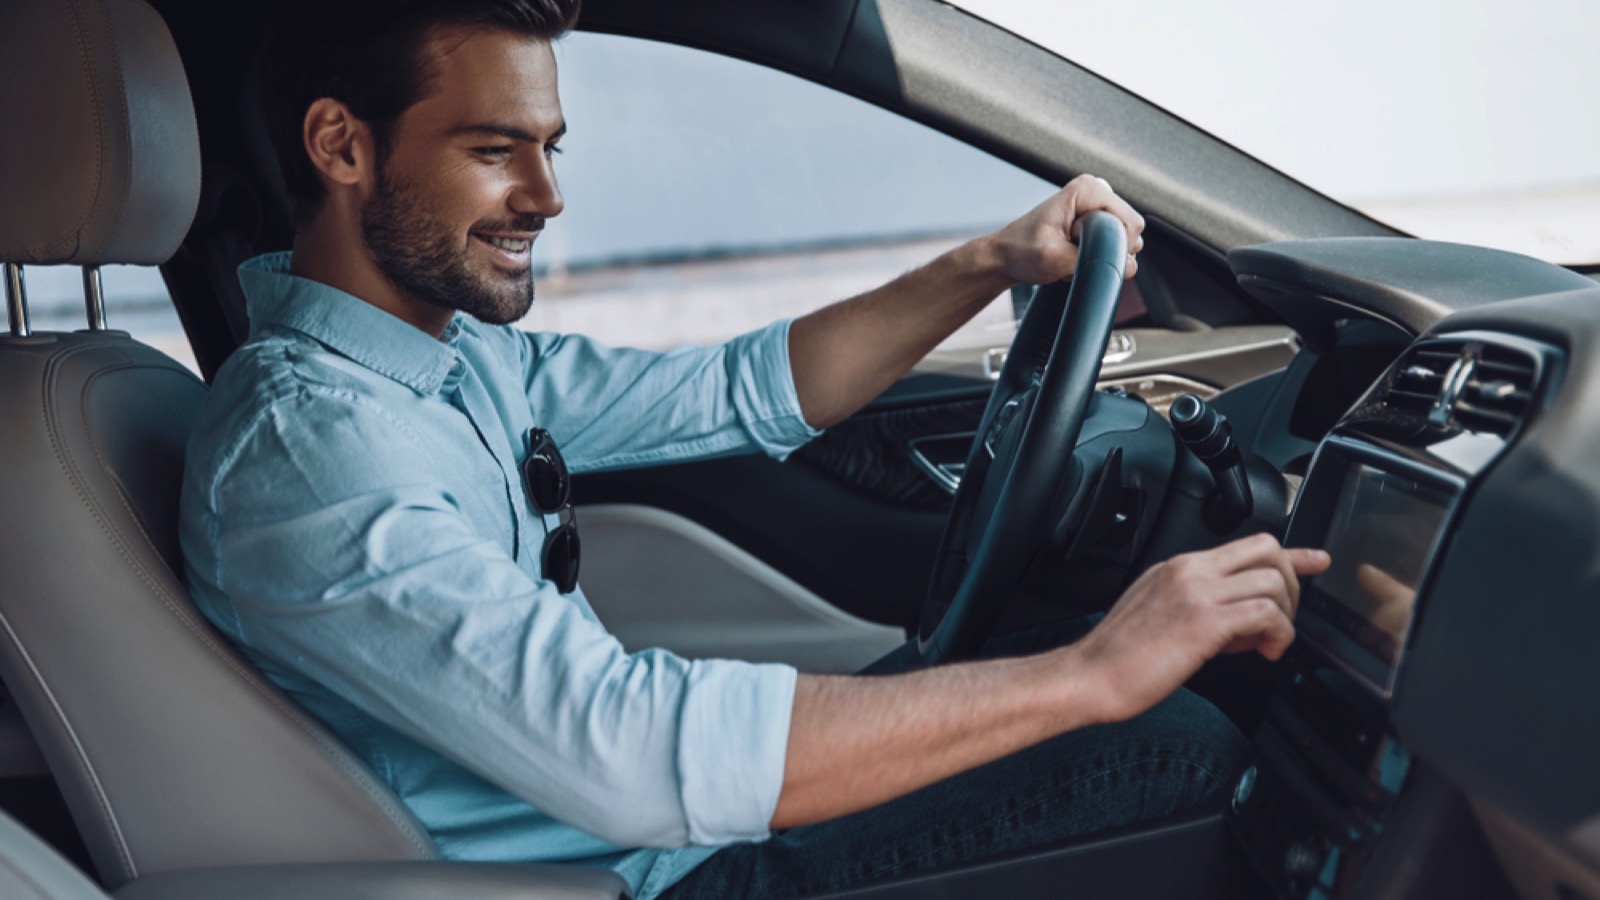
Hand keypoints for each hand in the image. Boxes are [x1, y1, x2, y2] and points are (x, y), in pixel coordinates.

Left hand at [987, 174, 1145, 283]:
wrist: (1005, 256)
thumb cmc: (1021, 251)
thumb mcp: (1053, 259)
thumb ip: (1093, 261)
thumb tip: (1127, 265)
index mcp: (1088, 189)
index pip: (1130, 222)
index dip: (1116, 246)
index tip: (1083, 251)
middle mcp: (1097, 191)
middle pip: (1131, 231)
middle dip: (1108, 251)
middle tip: (1073, 252)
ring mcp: (1097, 205)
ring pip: (1124, 240)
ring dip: (1101, 255)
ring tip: (1071, 253)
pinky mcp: (1096, 219)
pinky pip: (1114, 244)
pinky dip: (1096, 255)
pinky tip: (1074, 254)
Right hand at [1062, 533, 1330, 724]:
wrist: (1090, 676)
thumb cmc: (1118, 657)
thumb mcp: (1157, 614)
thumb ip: (1196, 605)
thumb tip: (1236, 621)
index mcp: (1178, 568)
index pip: (1245, 545)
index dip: (1292, 553)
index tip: (1316, 560)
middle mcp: (1190, 571)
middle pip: (1268, 550)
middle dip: (1292, 585)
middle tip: (1281, 620)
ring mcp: (1197, 593)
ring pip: (1272, 582)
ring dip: (1284, 616)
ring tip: (1266, 644)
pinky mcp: (1204, 622)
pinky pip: (1265, 614)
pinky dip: (1278, 635)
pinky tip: (1264, 652)